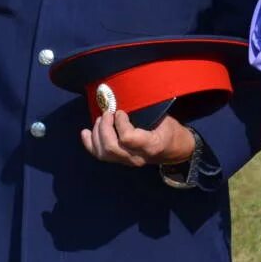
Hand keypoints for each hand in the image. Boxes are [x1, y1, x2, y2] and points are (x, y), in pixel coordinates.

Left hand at [79, 111, 195, 168]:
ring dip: (97, 134)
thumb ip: (145, 113)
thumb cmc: (171, 131)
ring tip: (100, 119)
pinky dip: (90, 143)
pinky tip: (85, 132)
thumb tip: (125, 99)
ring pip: (103, 153)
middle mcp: (136, 157)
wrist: (175, 150)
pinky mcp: (120, 161)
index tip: (120, 111)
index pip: (127, 138)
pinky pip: (101, 156)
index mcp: (150, 145)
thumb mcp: (164, 119)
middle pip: (110, 147)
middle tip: (107, 113)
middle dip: (104, 127)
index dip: (119, 123)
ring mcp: (127, 162)